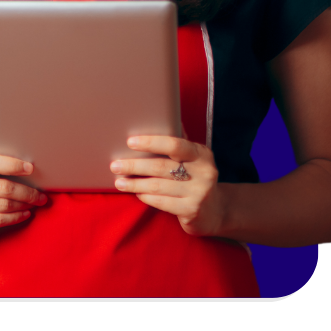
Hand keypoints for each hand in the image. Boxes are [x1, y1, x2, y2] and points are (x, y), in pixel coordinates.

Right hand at [0, 154, 46, 244]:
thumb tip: (28, 168)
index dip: (12, 165)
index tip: (30, 168)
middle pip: (3, 188)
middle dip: (27, 192)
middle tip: (41, 196)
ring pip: (4, 205)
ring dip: (24, 205)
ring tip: (34, 204)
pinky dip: (16, 217)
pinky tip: (24, 214)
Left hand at [110, 135, 224, 236]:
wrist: (216, 211)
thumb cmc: (195, 177)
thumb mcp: (192, 159)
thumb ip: (176, 144)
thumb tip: (152, 119)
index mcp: (202, 154)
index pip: (175, 144)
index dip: (151, 142)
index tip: (130, 142)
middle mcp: (204, 173)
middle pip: (161, 167)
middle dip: (134, 165)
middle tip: (115, 165)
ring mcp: (199, 193)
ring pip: (158, 186)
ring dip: (135, 183)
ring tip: (119, 182)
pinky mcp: (192, 211)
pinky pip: (162, 202)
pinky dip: (146, 197)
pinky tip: (137, 193)